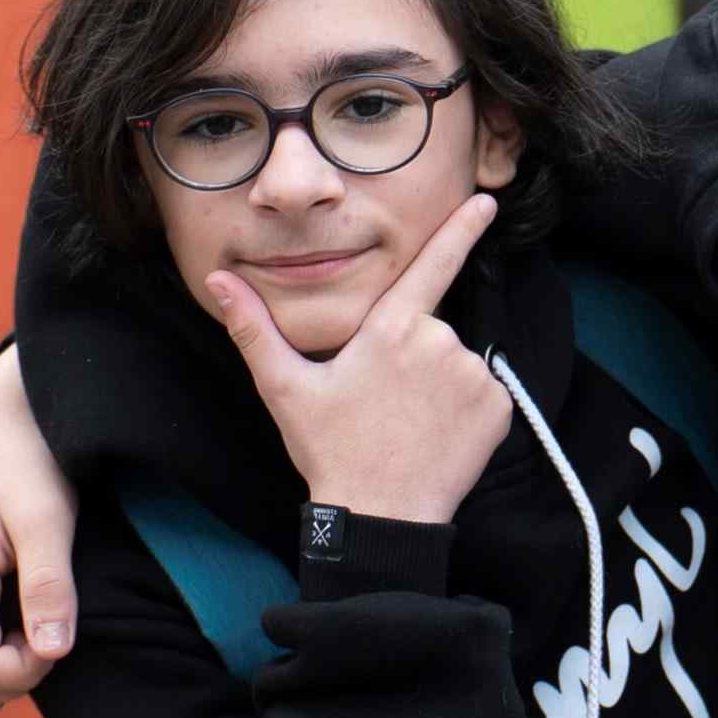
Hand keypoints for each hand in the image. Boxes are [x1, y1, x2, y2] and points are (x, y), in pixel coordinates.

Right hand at [211, 192, 512, 521]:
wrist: (381, 516)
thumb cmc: (331, 450)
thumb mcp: (285, 388)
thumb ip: (254, 329)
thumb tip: (219, 280)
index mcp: (392, 328)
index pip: (435, 264)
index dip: (462, 229)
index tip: (488, 201)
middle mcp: (441, 341)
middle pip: (430, 333)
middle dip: (410, 359)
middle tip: (382, 404)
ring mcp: (474, 375)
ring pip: (456, 366)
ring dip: (435, 386)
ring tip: (405, 425)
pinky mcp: (498, 409)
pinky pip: (481, 397)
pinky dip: (463, 413)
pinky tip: (434, 438)